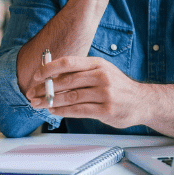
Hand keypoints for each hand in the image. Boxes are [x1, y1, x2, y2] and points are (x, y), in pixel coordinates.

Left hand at [27, 56, 148, 128]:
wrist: (142, 101)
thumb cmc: (118, 87)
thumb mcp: (102, 72)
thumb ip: (81, 73)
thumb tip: (52, 75)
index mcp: (98, 64)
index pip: (69, 62)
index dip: (49, 68)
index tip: (36, 76)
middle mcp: (102, 76)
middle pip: (66, 81)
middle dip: (45, 88)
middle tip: (31, 94)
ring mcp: (105, 93)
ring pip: (70, 97)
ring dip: (50, 102)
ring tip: (38, 104)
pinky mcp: (106, 110)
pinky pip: (78, 110)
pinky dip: (63, 111)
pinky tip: (54, 111)